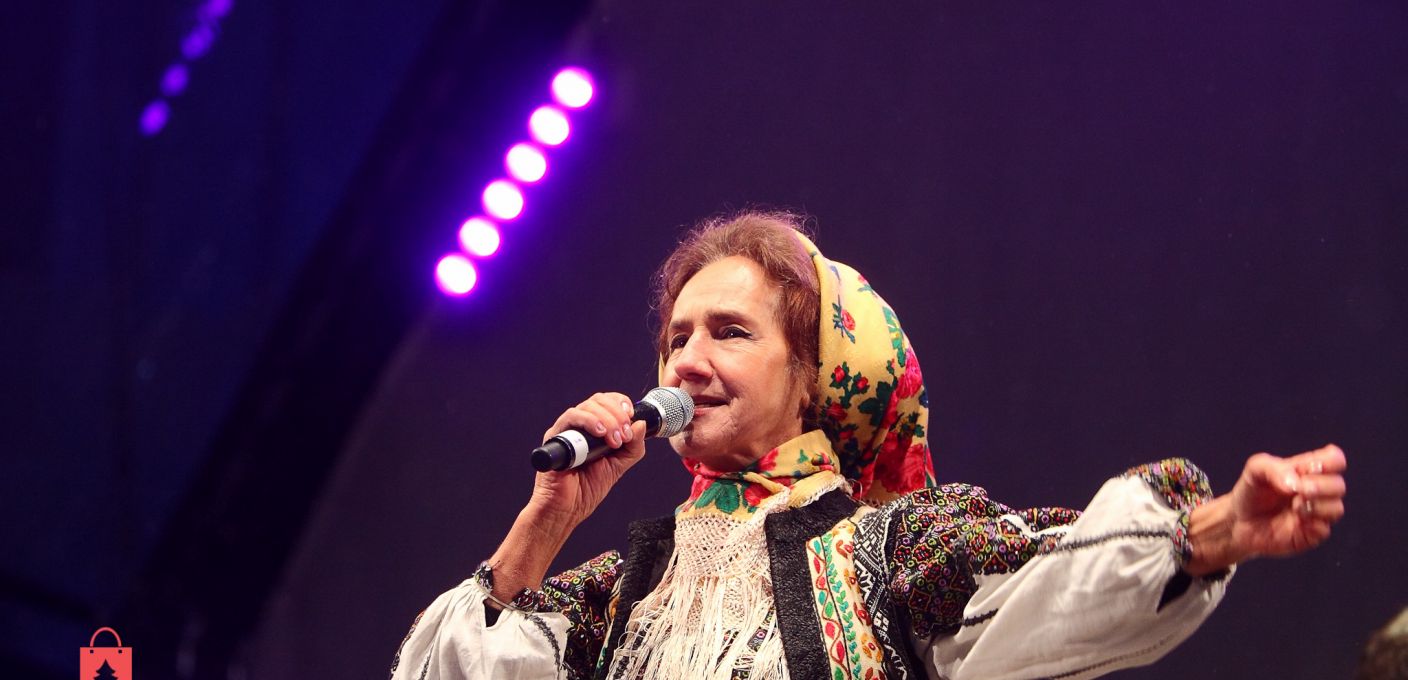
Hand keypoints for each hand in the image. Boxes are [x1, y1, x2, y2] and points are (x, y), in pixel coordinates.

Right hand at [527, 392, 647, 525]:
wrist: (566, 509)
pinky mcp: (555, 437)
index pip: (607, 402)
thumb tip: (641, 423)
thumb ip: (633, 447)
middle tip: (624, 434)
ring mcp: (567, 430)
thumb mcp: (619, 466)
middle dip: (617, 413)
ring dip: (607, 419)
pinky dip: (589, 421)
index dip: (621, 403)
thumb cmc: (587, 490)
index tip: (632, 416)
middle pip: (598, 400)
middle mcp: (579, 426)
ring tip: (615, 441)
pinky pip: (571, 418)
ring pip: (587, 406)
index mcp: (594, 430)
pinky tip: (601, 433)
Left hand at [1186, 444, 1346, 573]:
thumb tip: (1296, 483)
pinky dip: (1311, 523)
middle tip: (1299, 490)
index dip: (1331, 462)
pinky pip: (1325, 529)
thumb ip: (1274, 468)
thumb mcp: (1255, 470)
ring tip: (1294, 506)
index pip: (1335, 460)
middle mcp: (1318, 491)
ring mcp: (1317, 513)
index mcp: (1308, 470)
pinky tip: (1295, 520)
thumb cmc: (1251, 493)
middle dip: (1321, 486)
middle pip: (1339, 485)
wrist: (1238, 522)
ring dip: (1316, 505)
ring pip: (1336, 508)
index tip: (1308, 469)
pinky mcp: (1312, 534)